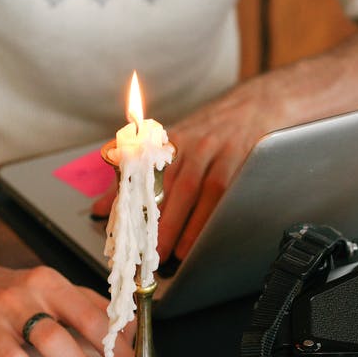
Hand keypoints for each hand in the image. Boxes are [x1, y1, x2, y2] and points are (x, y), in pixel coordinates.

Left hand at [91, 76, 286, 259]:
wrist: (256, 104)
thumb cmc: (209, 131)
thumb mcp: (169, 145)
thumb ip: (134, 174)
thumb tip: (101, 208)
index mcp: (168, 141)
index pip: (144, 173)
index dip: (133, 202)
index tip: (124, 230)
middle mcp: (194, 144)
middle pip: (175, 185)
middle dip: (163, 222)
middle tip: (153, 252)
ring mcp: (220, 151)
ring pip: (202, 190)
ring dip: (190, 224)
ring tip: (180, 252)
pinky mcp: (244, 159)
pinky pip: (229, 192)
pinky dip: (218, 216)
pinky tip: (211, 235)